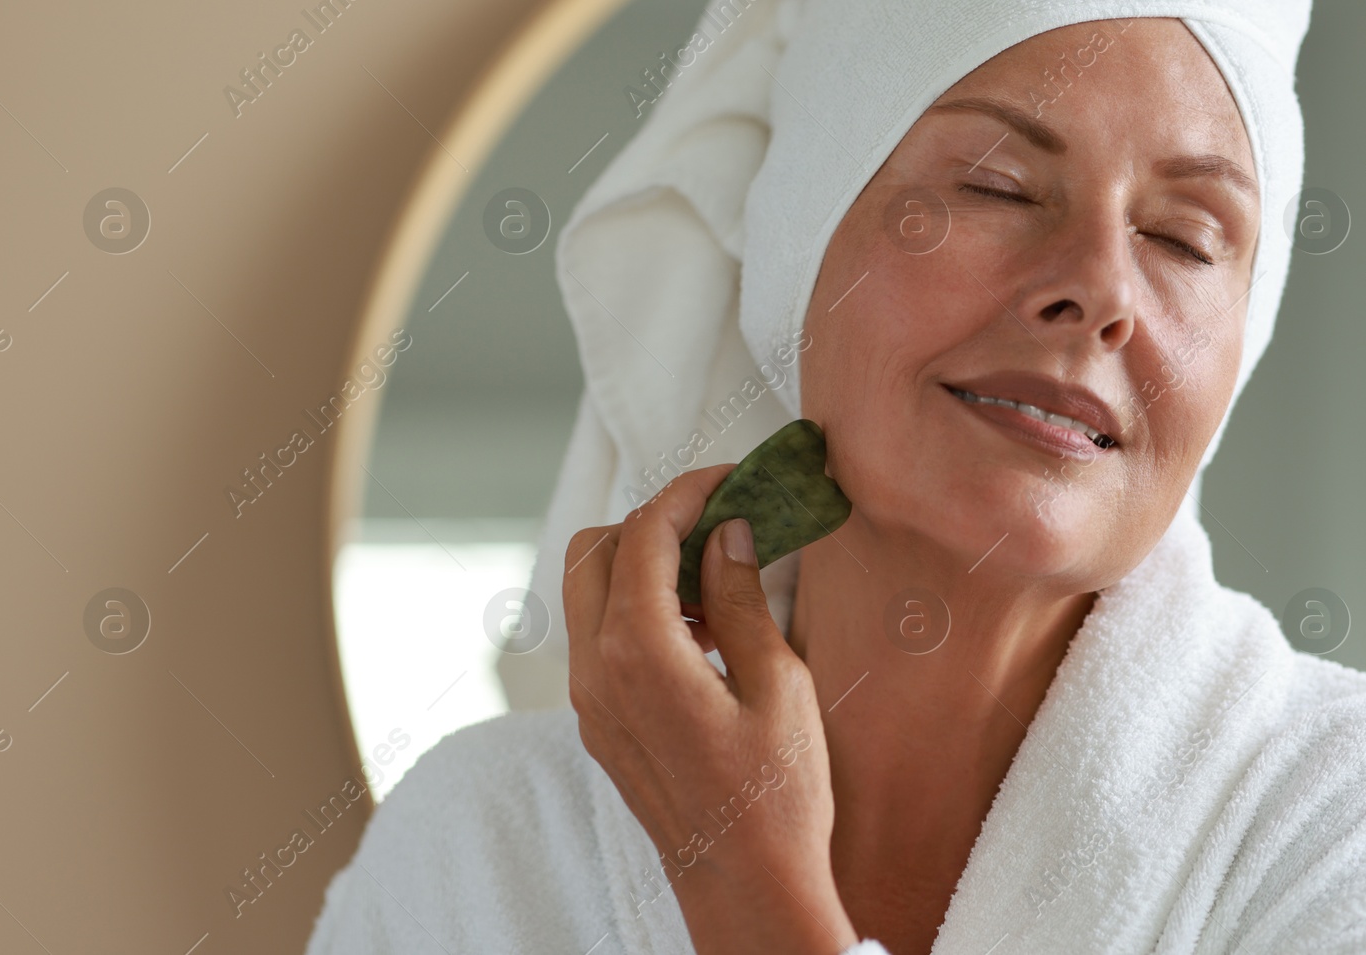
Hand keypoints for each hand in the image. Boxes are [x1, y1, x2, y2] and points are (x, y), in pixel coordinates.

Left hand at [563, 463, 857, 954]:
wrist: (747, 888)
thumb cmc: (776, 795)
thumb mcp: (778, 684)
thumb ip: (740, 598)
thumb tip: (725, 532)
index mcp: (638, 654)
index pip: (642, 535)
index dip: (685, 492)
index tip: (729, 477)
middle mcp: (595, 672)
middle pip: (593, 551)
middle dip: (650, 522)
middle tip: (718, 523)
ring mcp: (590, 702)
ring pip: (587, 594)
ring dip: (641, 566)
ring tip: (718, 582)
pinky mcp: (599, 724)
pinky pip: (598, 639)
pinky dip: (636, 610)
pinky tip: (702, 631)